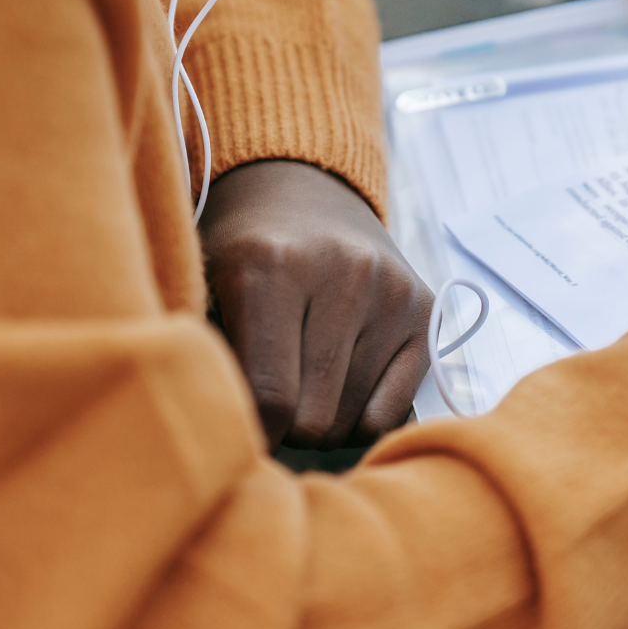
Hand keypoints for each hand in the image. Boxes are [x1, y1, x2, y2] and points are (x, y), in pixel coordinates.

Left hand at [200, 160, 432, 448]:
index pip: (270, 397)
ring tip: (302, 389)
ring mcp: (392, 293)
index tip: (238, 432)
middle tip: (270, 403)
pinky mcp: (425, 311)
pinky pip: (391, 413)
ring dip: (322, 422)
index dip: (250, 432)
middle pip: (314, 417)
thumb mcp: (202, 287)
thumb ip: (208, 356)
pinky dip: (361, 417)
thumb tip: (226, 437)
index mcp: (271, 263)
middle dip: (286, 428)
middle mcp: (343, 273)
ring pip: (351, 420)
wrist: (305, 192)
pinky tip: (340, 389)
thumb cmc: (242, 254)